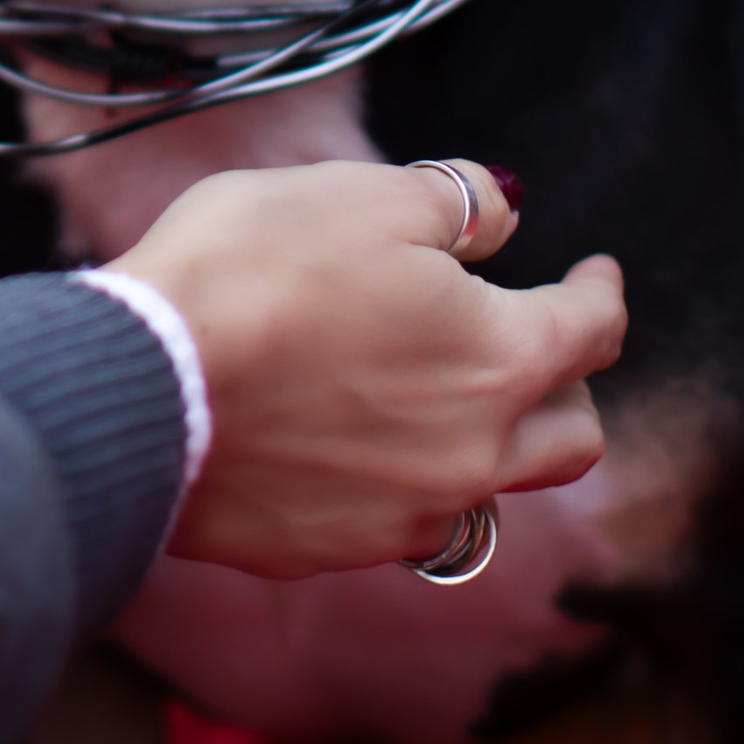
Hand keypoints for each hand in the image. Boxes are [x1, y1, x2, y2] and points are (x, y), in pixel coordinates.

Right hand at [109, 161, 624, 577]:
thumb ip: (457, 203)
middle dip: (569, 389)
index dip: (602, 291)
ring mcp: (399, 516)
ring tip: (435, 399)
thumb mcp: (365, 194)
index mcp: (499, 362)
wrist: (141, 382)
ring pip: (483, 492)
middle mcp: (470, 456)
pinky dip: (393, 481)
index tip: (595, 273)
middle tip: (536, 347)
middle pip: (570, 440)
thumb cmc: (254, 272)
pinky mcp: (326, 548)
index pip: (591, 331)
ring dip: (480, 445)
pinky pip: (393, 523)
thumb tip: (501, 213)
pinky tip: (350, 440)